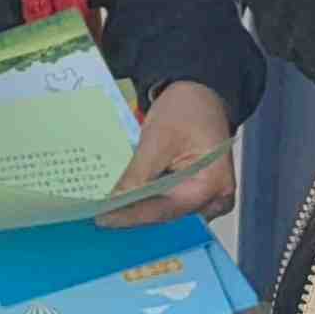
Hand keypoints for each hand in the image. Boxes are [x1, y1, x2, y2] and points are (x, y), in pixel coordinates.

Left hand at [106, 79, 237, 225]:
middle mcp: (214, 199)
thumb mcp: (159, 137)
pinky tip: (122, 200)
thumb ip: (138, 174)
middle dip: (134, 214)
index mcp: (213, 184)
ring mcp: (206, 198)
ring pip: (165, 211)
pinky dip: (145, 200)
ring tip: (106, 209)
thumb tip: (114, 201)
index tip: (104, 219)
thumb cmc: (187, 109)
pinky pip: (166, 202)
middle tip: (100, 215)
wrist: (200, 94)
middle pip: (167, 215)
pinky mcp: (193, 193)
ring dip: (138, 209)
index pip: (167, 210)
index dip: (133, 216)